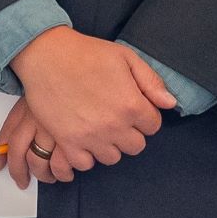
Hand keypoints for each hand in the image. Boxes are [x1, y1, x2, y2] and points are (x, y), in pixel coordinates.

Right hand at [0, 27, 176, 182]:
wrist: (47, 55)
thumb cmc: (87, 53)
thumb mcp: (126, 58)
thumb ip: (151, 82)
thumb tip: (169, 104)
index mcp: (132, 104)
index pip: (153, 126)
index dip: (145, 116)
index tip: (133, 107)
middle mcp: (114, 125)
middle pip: (135, 146)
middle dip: (130, 133)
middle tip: (116, 118)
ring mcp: (90, 136)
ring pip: (112, 158)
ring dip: (109, 145)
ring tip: (99, 128)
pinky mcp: (68, 142)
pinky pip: (85, 164)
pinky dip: (86, 155)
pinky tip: (83, 139)